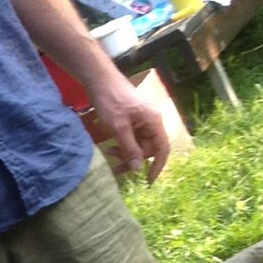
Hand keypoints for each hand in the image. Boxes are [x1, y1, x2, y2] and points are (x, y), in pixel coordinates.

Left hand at [86, 69, 169, 185]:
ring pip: (138, 144)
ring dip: (126, 152)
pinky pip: (131, 137)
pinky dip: (122, 144)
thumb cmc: (111, 100)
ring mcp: (142, 120)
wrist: (99, 80)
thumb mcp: (119, 127)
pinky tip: (110, 147)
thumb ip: (130, 148)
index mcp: (154, 122)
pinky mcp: (132, 120)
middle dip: (134, 159)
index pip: (162, 149)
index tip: (147, 182)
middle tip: (116, 168)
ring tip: (110, 154)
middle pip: (148, 148)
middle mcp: (151, 122)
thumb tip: (138, 168)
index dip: (157, 166)